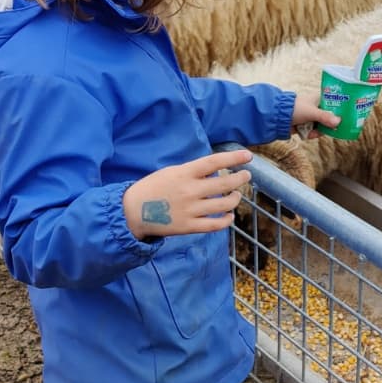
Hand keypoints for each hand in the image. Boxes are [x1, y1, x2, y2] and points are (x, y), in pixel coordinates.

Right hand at [123, 148, 252, 238]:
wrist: (133, 211)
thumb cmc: (153, 187)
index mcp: (184, 173)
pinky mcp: (189, 226)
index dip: (233, 158)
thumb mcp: (171, 172)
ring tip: (237, 196)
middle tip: (246, 176)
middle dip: (240, 179)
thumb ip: (193, 171)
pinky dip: (226, 220)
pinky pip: (215, 225)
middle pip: (224, 184)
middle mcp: (190, 190)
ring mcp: (191, 210)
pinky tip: (229, 215)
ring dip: (235, 199)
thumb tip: (216, 170)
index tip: (247, 156)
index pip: (214, 162)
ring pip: (224, 205)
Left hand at [290, 93, 340, 138]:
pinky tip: (308, 134)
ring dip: (318, 131)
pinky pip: (312, 131)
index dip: (338, 112)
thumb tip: (338, 122)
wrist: (277, 117)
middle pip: (328, 118)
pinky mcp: (304, 125)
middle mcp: (315, 108)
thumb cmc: (295, 108)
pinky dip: (311, 133)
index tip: (343, 119)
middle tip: (332, 130)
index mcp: (318, 100)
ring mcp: (309, 117)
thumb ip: (325, 118)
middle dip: (328, 125)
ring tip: (314, 132)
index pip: (332, 105)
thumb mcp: (312, 112)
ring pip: (320, 126)